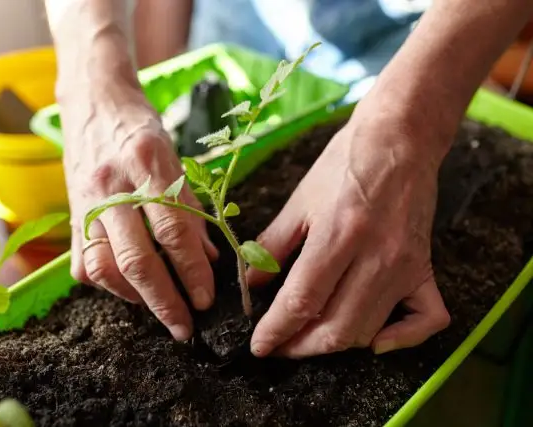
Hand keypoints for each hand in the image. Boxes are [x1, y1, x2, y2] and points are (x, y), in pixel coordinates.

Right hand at [61, 83, 217, 340]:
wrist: (93, 102)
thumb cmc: (141, 128)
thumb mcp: (175, 157)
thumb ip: (191, 208)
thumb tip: (208, 259)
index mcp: (147, 163)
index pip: (174, 230)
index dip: (193, 270)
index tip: (206, 298)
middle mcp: (111, 186)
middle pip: (137, 258)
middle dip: (165, 301)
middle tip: (184, 326)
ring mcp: (84, 202)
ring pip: (105, 268)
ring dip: (135, 297)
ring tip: (160, 306)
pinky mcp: (69, 216)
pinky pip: (85, 265)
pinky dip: (109, 284)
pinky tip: (130, 286)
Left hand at [248, 113, 450, 357]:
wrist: (399, 139)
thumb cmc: (344, 164)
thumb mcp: (299, 200)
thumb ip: (272, 244)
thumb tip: (251, 283)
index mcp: (338, 234)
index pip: (302, 300)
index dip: (277, 330)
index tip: (260, 346)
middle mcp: (375, 256)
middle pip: (336, 327)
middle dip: (301, 347)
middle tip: (281, 345)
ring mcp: (405, 265)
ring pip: (369, 330)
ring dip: (335, 345)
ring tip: (310, 338)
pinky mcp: (425, 267)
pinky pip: (426, 320)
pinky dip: (401, 339)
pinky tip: (376, 340)